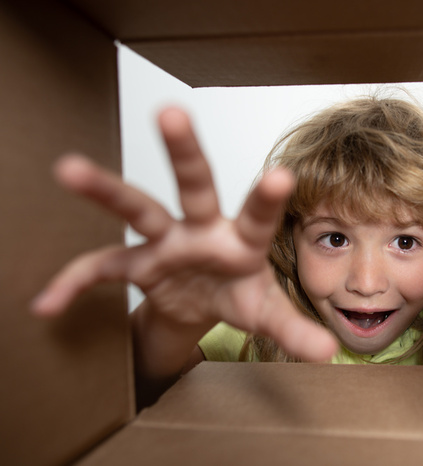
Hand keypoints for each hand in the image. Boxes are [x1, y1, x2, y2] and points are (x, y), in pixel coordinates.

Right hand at [31, 107, 336, 362]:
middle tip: (171, 112)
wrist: (203, 306)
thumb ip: (293, 330)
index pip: (258, 215)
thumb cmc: (239, 296)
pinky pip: (99, 268)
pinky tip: (48, 304)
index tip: (282, 174)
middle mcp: (202, 230)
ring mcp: (166, 242)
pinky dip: (73, 284)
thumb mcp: (265, 314)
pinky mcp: (136, 263)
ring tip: (68, 168)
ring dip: (105, 189)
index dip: (268, 198)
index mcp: (242, 240)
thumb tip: (329, 354)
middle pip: (194, 184)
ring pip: (137, 207)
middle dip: (183, 152)